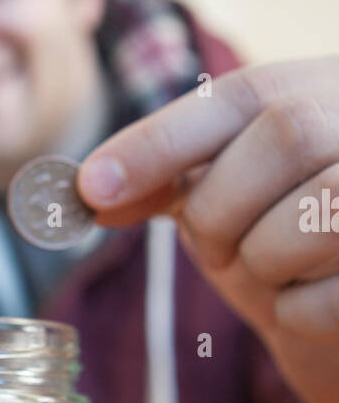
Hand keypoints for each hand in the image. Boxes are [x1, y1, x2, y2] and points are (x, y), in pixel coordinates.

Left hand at [77, 57, 338, 402]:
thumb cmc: (283, 245)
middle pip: (285, 134)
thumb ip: (166, 183)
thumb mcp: (224, 200)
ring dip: (262, 258)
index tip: (91, 188)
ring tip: (269, 270)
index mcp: (327, 90)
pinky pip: (334, 293)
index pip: (241, 94)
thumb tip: (87, 192)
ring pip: (319, 208)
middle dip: (221, 206)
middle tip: (213, 248)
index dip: (160, 140)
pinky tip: (305, 304)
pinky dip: (295, 312)